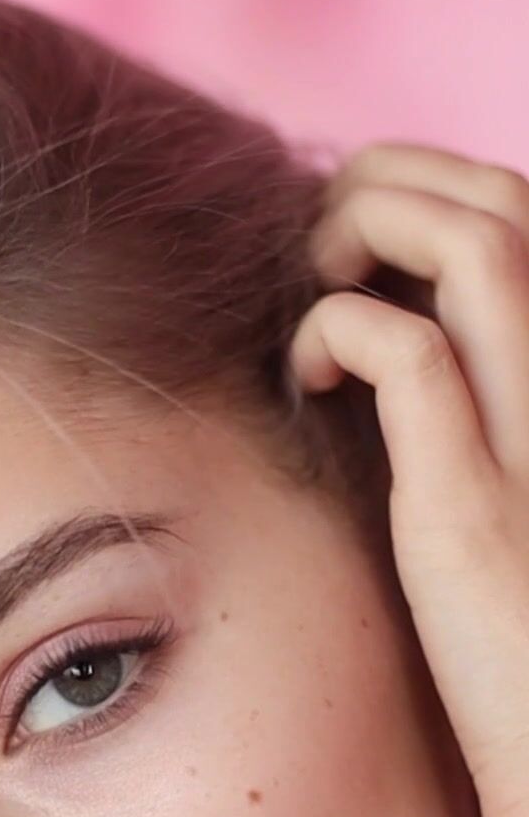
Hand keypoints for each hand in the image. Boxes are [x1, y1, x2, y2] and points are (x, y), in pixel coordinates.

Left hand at [287, 142, 528, 816]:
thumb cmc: (517, 638)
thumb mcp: (497, 487)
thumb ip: (465, 403)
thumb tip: (382, 326)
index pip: (519, 213)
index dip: (431, 192)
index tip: (358, 246)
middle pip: (503, 196)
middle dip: (395, 177)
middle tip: (323, 244)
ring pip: (478, 237)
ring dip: (372, 224)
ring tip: (317, 280)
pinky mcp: (474, 508)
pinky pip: (407, 354)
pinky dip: (337, 331)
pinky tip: (308, 374)